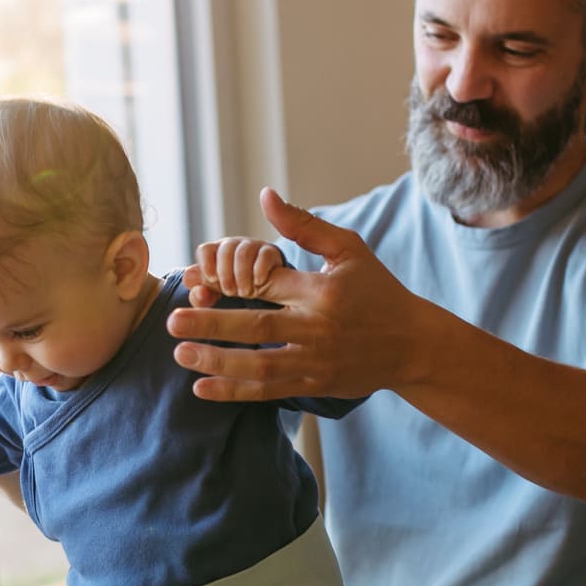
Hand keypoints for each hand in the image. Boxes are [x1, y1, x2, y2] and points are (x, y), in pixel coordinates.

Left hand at [168, 188, 429, 400]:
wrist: (414, 345)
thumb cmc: (378, 291)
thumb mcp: (348, 250)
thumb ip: (304, 225)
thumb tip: (265, 195)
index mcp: (319, 290)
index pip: (265, 284)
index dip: (226, 283)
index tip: (194, 281)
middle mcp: (316, 327)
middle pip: (255, 327)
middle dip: (210, 326)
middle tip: (172, 321)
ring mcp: (315, 360)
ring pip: (259, 365)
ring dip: (216, 362)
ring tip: (180, 353)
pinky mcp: (315, 383)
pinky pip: (269, 390)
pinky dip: (235, 390)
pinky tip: (203, 387)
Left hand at [188, 236, 285, 298]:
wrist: (264, 285)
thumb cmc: (233, 288)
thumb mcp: (215, 295)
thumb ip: (199, 293)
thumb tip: (188, 280)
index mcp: (215, 253)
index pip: (205, 250)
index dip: (206, 264)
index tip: (211, 280)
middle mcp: (232, 246)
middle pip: (225, 250)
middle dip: (226, 274)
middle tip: (230, 292)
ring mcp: (252, 246)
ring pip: (243, 253)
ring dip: (242, 275)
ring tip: (245, 293)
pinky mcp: (270, 252)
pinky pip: (264, 255)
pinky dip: (260, 270)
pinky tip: (258, 283)